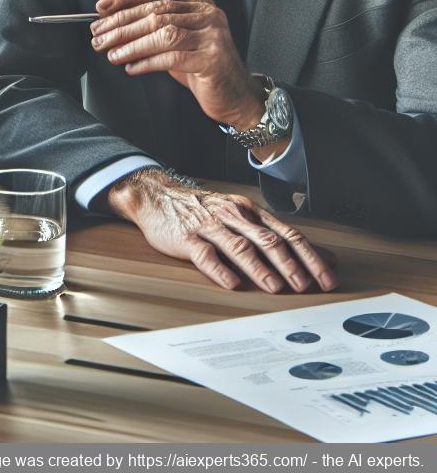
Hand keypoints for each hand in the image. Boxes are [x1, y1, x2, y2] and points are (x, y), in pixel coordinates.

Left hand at [91, 0, 263, 130]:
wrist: (235, 97)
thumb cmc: (201, 68)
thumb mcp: (175, 43)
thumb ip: (150, 31)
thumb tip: (111, 27)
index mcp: (197, 3)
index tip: (101, 7)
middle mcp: (207, 14)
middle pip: (155, 13)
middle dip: (121, 25)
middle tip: (98, 36)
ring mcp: (212, 35)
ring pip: (162, 33)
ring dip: (131, 44)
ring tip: (111, 53)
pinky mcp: (212, 58)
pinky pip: (171, 57)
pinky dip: (147, 62)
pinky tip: (131, 67)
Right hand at [107, 168, 337, 292]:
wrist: (157, 196)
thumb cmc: (201, 209)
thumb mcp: (240, 215)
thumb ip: (274, 234)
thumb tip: (320, 255)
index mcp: (249, 212)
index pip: (287, 233)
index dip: (309, 256)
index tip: (327, 278)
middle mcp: (233, 216)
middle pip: (267, 240)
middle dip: (290, 264)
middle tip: (305, 285)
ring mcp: (209, 226)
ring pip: (239, 246)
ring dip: (260, 268)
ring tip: (275, 286)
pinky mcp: (186, 238)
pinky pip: (205, 254)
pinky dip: (220, 270)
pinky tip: (231, 283)